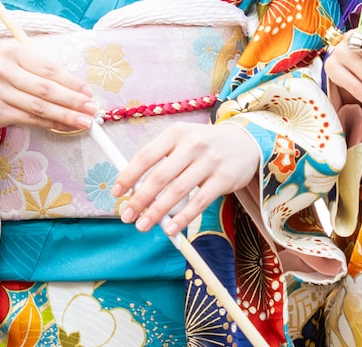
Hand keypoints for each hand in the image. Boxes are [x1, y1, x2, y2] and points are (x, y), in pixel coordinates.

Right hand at [0, 43, 96, 130]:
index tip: (88, 92)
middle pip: (46, 89)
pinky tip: (64, 126)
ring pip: (39, 107)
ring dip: (65, 116)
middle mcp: (2, 70)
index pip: (48, 69)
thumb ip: (41, 71)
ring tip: (84, 122)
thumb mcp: (15, 62)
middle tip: (92, 109)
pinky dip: (50, 124)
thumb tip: (77, 89)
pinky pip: (29, 120)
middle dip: (73, 101)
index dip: (71, 82)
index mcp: (12, 51)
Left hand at [112, 122, 259, 233]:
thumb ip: (160, 160)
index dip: (128, 176)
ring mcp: (209, 161)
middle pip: (160, 176)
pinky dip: (183, 217)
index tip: (116, 193)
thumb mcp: (182, 141)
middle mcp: (192, 145)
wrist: (246, 141)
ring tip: (143, 225)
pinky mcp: (224, 179)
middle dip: (140, 199)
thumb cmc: (204, 145)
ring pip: (178, 191)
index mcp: (176, 133)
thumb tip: (134, 189)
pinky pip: (199, 201)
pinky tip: (170, 228)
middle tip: (126, 216)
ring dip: (157, 211)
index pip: (146, 156)